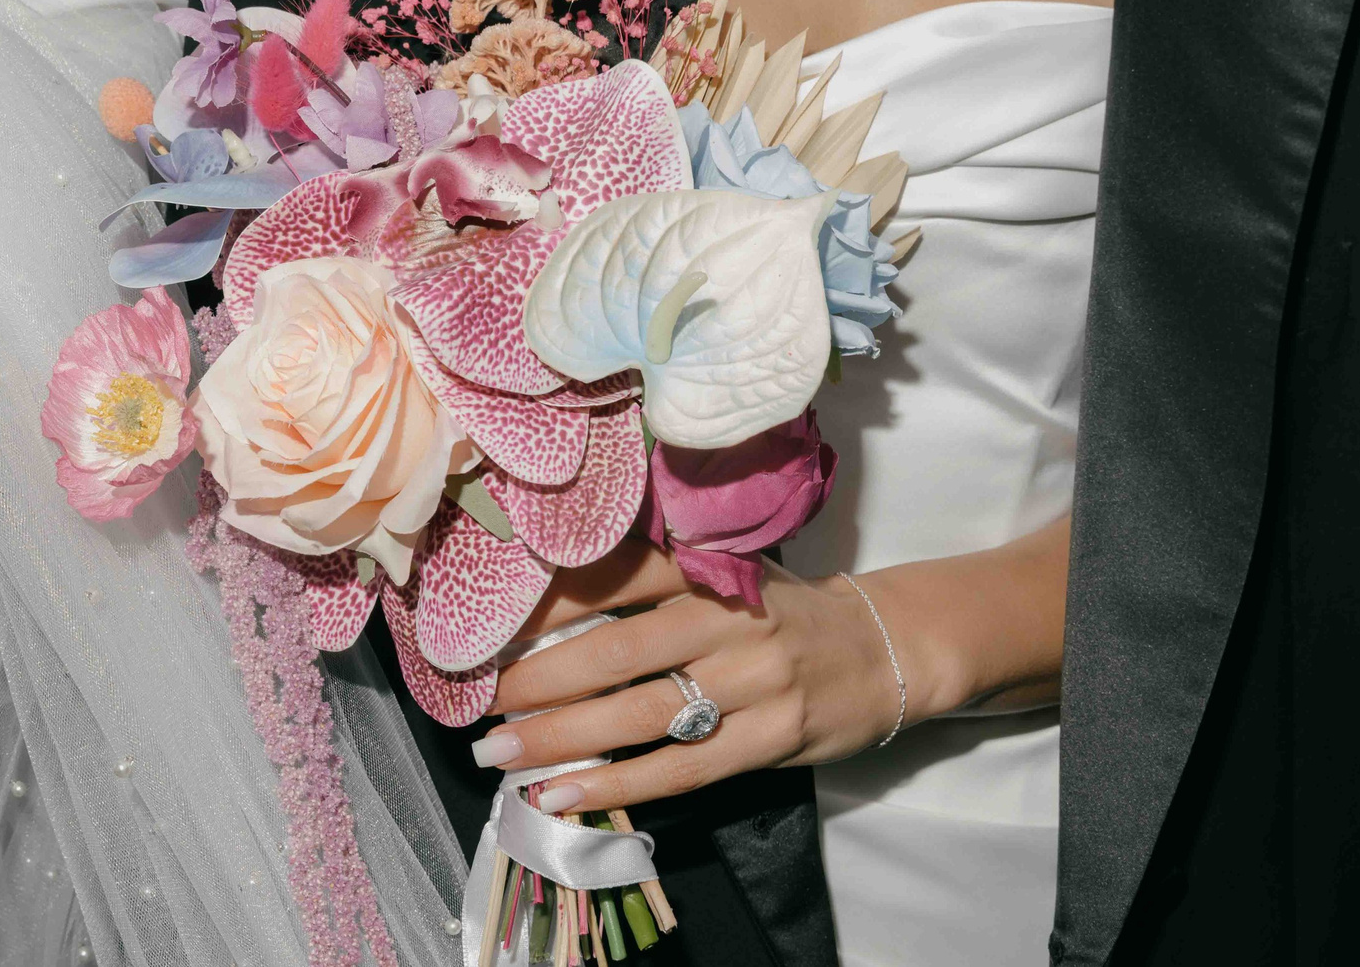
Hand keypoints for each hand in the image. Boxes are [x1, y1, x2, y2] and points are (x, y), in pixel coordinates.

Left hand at [473, 516, 1071, 812]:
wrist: (883, 647)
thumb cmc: (775, 608)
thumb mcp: (722, 568)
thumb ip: (648, 573)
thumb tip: (538, 590)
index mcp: (707, 565)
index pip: (611, 575)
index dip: (542, 601)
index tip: (481, 622)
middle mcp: (727, 617)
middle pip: (615, 650)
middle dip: (536, 679)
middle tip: (476, 699)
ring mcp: (752, 680)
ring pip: (641, 714)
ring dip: (562, 738)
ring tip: (501, 753)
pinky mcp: (772, 738)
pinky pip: (682, 768)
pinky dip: (617, 784)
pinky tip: (562, 795)